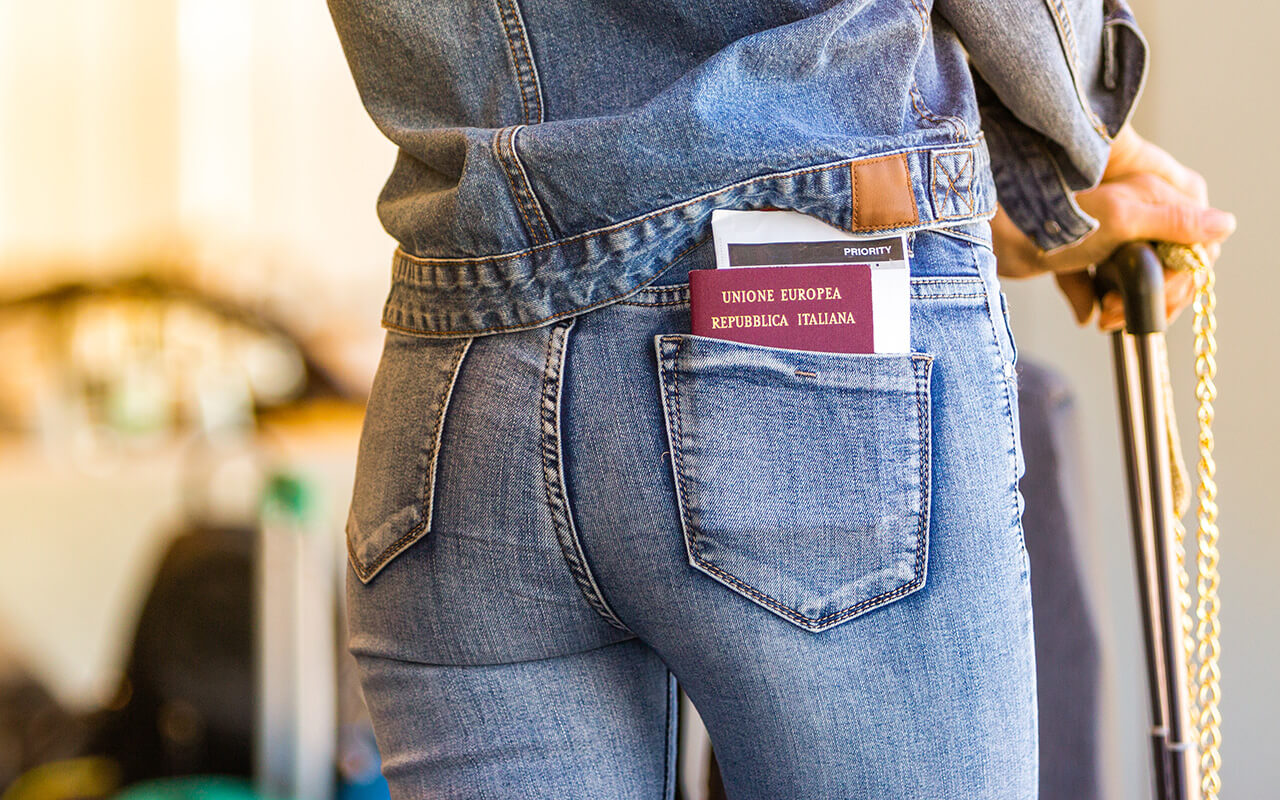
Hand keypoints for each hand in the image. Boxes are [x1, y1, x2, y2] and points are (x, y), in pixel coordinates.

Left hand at [992, 125, 1235, 330]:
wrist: (983, 232)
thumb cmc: (1050, 217)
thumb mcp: (1121, 219)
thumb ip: (1174, 222)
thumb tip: (1225, 225)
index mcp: (1150, 193)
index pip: (1195, 238)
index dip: (1185, 273)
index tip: (1164, 296)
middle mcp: (1129, 210)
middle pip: (1165, 262)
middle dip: (1153, 294)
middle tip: (1125, 314)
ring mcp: (1099, 233)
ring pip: (1131, 277)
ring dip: (1124, 303)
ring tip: (1105, 316)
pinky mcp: (1071, 254)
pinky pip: (1094, 283)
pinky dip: (1092, 300)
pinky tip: (1086, 315)